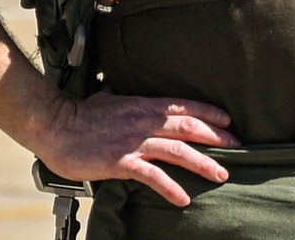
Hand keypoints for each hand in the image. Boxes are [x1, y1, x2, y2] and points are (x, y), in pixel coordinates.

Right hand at [40, 89, 241, 206]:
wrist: (56, 125)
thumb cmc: (80, 114)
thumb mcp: (109, 99)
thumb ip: (124, 101)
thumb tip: (124, 96)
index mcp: (143, 105)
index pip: (183, 106)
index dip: (209, 113)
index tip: (229, 121)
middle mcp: (143, 121)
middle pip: (188, 126)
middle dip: (216, 136)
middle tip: (238, 146)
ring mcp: (133, 141)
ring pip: (177, 150)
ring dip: (202, 162)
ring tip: (222, 174)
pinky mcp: (120, 161)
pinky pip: (151, 175)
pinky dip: (169, 187)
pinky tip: (183, 198)